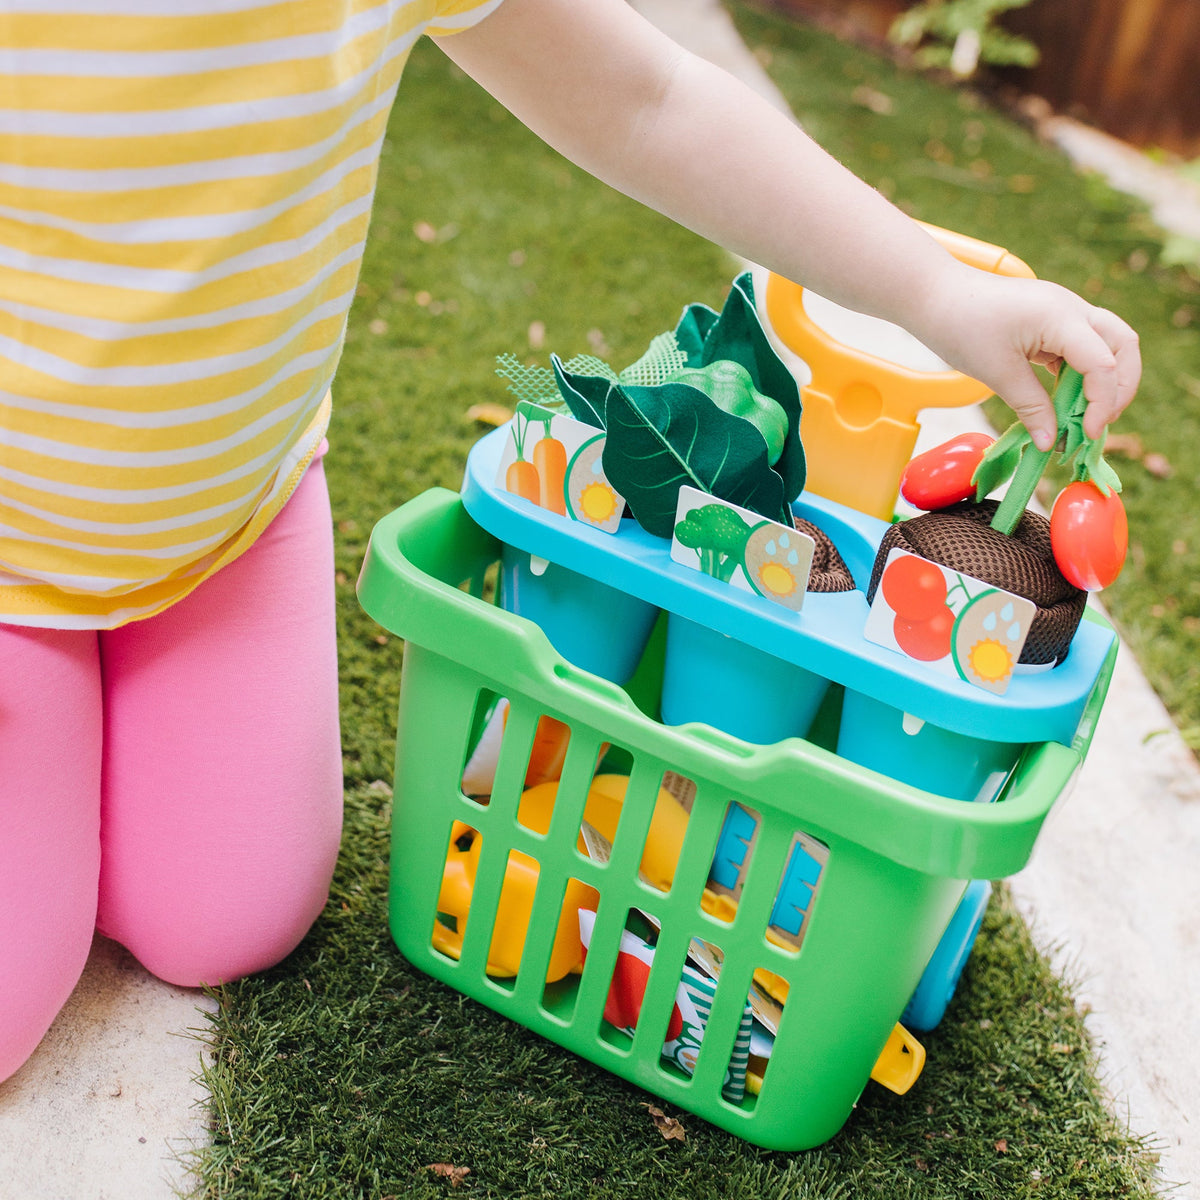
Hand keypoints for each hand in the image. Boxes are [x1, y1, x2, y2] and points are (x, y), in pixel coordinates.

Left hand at [914, 262, 1140, 447]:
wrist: (935, 294)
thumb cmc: (961, 326)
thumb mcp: (997, 373)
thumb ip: (1031, 407)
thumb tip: (1051, 442)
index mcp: (1062, 317)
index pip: (1104, 364)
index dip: (1102, 403)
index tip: (1085, 435)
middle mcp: (1072, 308)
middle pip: (1124, 345)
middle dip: (1120, 388)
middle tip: (1097, 425)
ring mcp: (1064, 312)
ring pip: (1107, 345)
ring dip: (1103, 382)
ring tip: (1083, 418)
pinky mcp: (1052, 321)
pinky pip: (1081, 348)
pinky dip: (1081, 375)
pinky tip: (1064, 401)